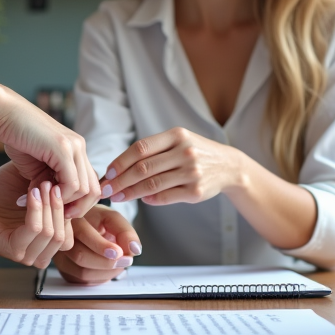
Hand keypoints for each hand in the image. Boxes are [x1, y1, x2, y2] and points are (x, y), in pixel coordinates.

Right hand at [0, 88, 99, 217]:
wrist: (2, 113)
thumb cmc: (14, 137)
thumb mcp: (36, 165)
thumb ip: (49, 181)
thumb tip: (54, 203)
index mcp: (76, 150)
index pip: (90, 185)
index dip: (76, 204)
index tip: (55, 211)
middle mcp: (79, 147)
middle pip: (94, 189)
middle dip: (76, 209)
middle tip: (53, 215)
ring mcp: (74, 146)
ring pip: (85, 189)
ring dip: (62, 203)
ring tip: (40, 202)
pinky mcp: (63, 148)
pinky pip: (71, 184)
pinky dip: (57, 196)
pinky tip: (36, 193)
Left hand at [0, 163, 73, 267]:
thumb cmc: (4, 198)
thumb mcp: (33, 185)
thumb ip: (52, 184)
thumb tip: (72, 176)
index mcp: (53, 236)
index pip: (73, 227)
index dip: (72, 203)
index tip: (63, 180)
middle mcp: (44, 250)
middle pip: (64, 231)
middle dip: (59, 204)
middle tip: (52, 182)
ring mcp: (31, 254)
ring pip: (52, 233)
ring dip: (48, 207)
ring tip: (41, 186)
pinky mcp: (16, 250)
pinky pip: (35, 230)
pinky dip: (35, 209)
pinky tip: (32, 194)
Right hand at [53, 205, 142, 284]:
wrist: (82, 226)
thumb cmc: (96, 220)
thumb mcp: (112, 219)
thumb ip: (125, 231)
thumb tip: (134, 250)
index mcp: (73, 218)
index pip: (84, 235)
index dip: (102, 247)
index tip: (119, 253)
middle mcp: (62, 237)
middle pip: (81, 257)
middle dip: (108, 262)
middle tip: (126, 260)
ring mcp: (59, 255)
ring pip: (82, 272)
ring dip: (106, 273)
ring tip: (119, 264)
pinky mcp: (63, 269)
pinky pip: (81, 281)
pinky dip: (99, 278)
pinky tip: (106, 269)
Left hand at [100, 127, 244, 206]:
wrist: (228, 166)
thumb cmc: (194, 152)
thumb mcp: (178, 140)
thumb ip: (152, 150)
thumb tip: (118, 169)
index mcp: (177, 135)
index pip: (141, 148)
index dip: (121, 162)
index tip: (107, 173)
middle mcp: (185, 152)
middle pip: (143, 168)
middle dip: (120, 181)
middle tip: (105, 190)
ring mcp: (192, 172)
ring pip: (152, 185)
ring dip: (130, 193)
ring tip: (117, 197)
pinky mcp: (196, 191)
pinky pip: (165, 197)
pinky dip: (150, 199)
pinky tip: (142, 199)